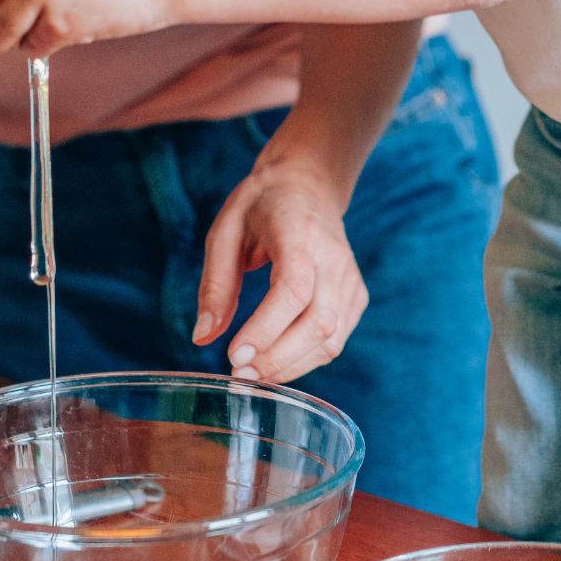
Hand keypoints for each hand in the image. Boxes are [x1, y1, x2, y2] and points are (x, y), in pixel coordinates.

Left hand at [196, 155, 368, 383]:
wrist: (309, 184)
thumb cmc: (262, 205)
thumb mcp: (226, 231)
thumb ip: (215, 284)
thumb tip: (203, 338)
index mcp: (299, 233)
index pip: (294, 290)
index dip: (266, 329)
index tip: (234, 355)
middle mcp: (333, 258)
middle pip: (318, 323)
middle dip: (276, 359)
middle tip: (238, 375)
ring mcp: (350, 278)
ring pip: (331, 339)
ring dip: (291, 366)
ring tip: (253, 375)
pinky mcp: (356, 295)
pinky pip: (336, 339)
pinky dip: (306, 360)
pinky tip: (277, 362)